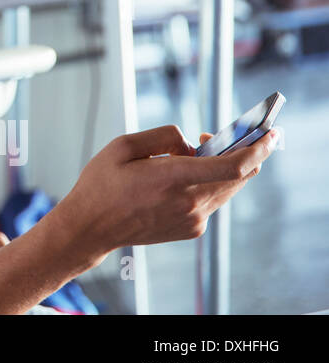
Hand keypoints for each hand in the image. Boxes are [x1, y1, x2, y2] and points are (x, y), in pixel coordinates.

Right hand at [54, 124, 278, 260]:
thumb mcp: (123, 145)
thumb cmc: (102, 184)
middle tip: (234, 134)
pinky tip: (184, 177)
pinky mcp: (192, 228)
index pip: (233, 167)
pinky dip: (209, 184)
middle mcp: (189, 202)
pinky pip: (212, 200)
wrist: (91, 227)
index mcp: (173, 178)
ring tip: (202, 152)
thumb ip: (164, 136)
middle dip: (245, 152)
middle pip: (239, 177)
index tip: (270, 133)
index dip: (258, 149)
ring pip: (228, 188)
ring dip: (226, 168)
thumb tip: (191, 144)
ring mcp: (193, 219)